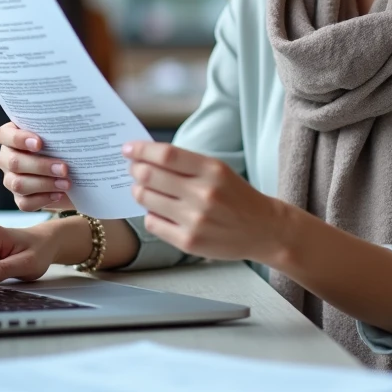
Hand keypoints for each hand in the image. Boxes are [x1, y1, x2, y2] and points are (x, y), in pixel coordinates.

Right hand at [0, 122, 74, 211]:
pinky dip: (43, 199)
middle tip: (63, 168)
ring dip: (45, 184)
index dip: (19, 139)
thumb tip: (69, 131)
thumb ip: (56, 132)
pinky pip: (25, 202)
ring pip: (18, 184)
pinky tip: (59, 194)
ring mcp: (10, 179)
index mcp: (11, 137)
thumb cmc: (62, 148)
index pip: (4, 135)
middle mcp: (6, 158)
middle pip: (13, 162)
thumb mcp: (58, 137)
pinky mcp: (19, 198)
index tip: (39, 143)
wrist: (70, 173)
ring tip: (66, 183)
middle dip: (40, 166)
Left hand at [123, 142, 284, 263]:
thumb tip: (145, 157)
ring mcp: (195, 220)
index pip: (166, 155)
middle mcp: (203, 194)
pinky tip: (159, 211)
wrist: (263, 230)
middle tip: (134, 169)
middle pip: (149, 176)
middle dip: (135, 170)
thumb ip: (185, 163)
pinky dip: (150, 214)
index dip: (141, 150)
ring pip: (145, 199)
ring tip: (145, 190)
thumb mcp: (218, 170)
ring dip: (139, 191)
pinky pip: (152, 223)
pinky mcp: (188, 242)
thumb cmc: (237, 197)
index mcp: (212, 170)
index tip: (128, 149)